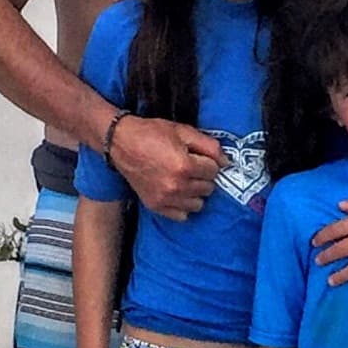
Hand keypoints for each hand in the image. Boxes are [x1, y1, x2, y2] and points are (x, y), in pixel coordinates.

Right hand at [107, 114, 224, 217]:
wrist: (121, 143)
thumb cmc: (152, 133)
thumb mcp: (183, 131)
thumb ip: (209, 146)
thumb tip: (226, 162)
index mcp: (185, 166)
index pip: (214, 171)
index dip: (209, 162)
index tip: (200, 157)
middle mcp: (176, 186)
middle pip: (208, 188)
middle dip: (204, 177)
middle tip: (192, 167)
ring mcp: (165, 199)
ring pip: (198, 204)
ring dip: (196, 192)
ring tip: (185, 180)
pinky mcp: (155, 206)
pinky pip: (182, 216)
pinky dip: (183, 206)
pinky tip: (178, 193)